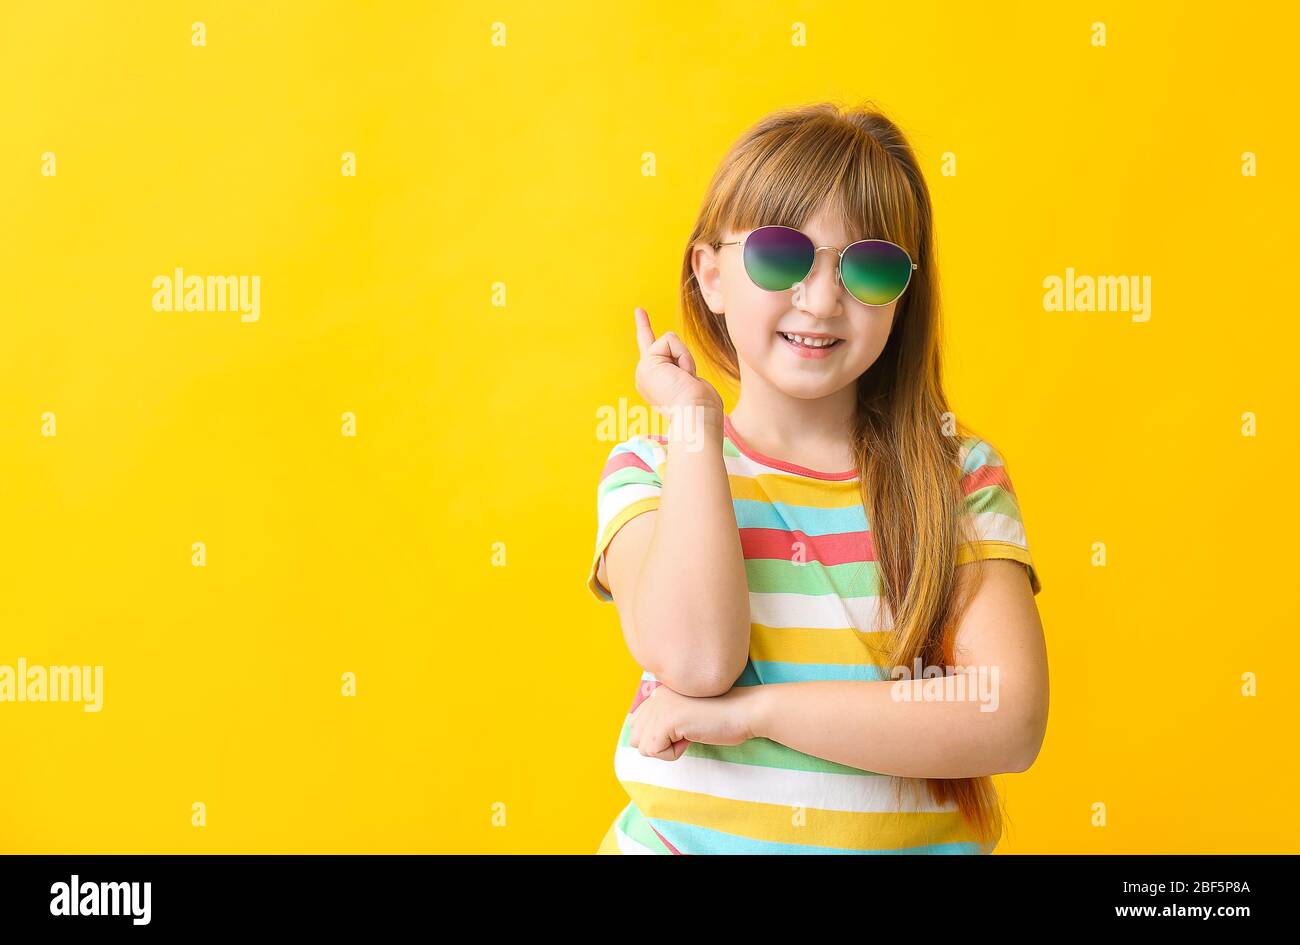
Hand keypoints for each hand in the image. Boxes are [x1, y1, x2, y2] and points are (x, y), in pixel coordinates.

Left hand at [628, 680, 757, 760]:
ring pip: (643, 747)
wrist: (745, 712)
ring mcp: (660, 706)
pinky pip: (655, 751)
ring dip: (668, 749)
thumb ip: (663, 721)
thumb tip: (640, 742)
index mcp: (660, 692)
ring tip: (689, 734)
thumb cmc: (723, 719)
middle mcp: (656, 695)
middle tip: (686, 733)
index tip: (684, 729)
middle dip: (660, 744)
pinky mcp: (666, 719)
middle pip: (636, 737)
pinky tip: (691, 737)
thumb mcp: (685, 717)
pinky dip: (674, 753)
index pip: (637, 725)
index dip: (659, 737)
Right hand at [633, 307, 722, 414]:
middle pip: (667, 343)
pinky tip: (680, 374)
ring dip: (684, 358)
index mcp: (655, 383)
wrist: (695, 416)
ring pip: (669, 340)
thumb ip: (686, 373)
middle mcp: (645, 376)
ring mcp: (643, 369)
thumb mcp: (695, 386)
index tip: (640, 310)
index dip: (644, 328)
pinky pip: (669, 339)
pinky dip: (681, 355)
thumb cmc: (702, 409)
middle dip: (685, 359)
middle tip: (687, 383)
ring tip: (684, 380)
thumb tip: (686, 374)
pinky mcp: (647, 361)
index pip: (651, 350)